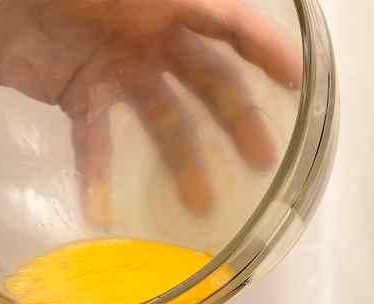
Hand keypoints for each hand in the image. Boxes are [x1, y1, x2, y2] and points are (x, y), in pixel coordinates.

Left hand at [0, 0, 303, 223]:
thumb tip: (192, 6)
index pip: (225, 22)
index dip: (263, 48)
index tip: (296, 82)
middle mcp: (147, 31)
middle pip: (206, 79)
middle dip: (237, 119)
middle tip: (263, 163)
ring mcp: (115, 65)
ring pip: (163, 119)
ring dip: (183, 162)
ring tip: (200, 206)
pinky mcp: (77, 94)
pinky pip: (97, 141)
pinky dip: (100, 175)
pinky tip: (104, 213)